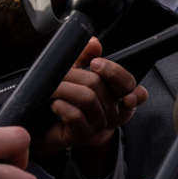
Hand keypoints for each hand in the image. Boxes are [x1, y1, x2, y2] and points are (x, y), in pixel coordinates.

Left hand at [40, 37, 147, 170]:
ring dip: (65, 89)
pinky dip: (62, 106)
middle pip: (104, 88)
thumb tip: (94, 42)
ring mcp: (100, 126)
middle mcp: (114, 112)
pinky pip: (76, 116)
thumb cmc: (66, 98)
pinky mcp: (83, 136)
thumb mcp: (77, 74)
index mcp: (118, 96)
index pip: (130, 84)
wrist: (47, 127)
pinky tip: (55, 104)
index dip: (116, 74)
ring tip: (54, 87)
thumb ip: (86, 57)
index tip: (95, 64)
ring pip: (89, 99)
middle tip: (67, 72)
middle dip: (81, 76)